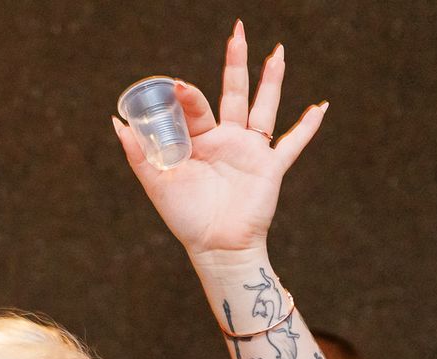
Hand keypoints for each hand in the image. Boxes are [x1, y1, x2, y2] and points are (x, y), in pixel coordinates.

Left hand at [111, 22, 326, 262]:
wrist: (216, 248)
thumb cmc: (186, 218)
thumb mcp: (157, 181)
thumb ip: (138, 152)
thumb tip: (116, 120)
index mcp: (199, 140)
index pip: (196, 105)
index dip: (188, 94)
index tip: (178, 86)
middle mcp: (226, 139)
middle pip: (233, 92)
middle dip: (236, 62)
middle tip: (238, 31)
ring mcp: (250, 150)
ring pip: (263, 107)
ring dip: (272, 81)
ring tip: (278, 53)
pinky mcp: (269, 167)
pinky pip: (292, 144)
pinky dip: (308, 127)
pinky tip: (321, 107)